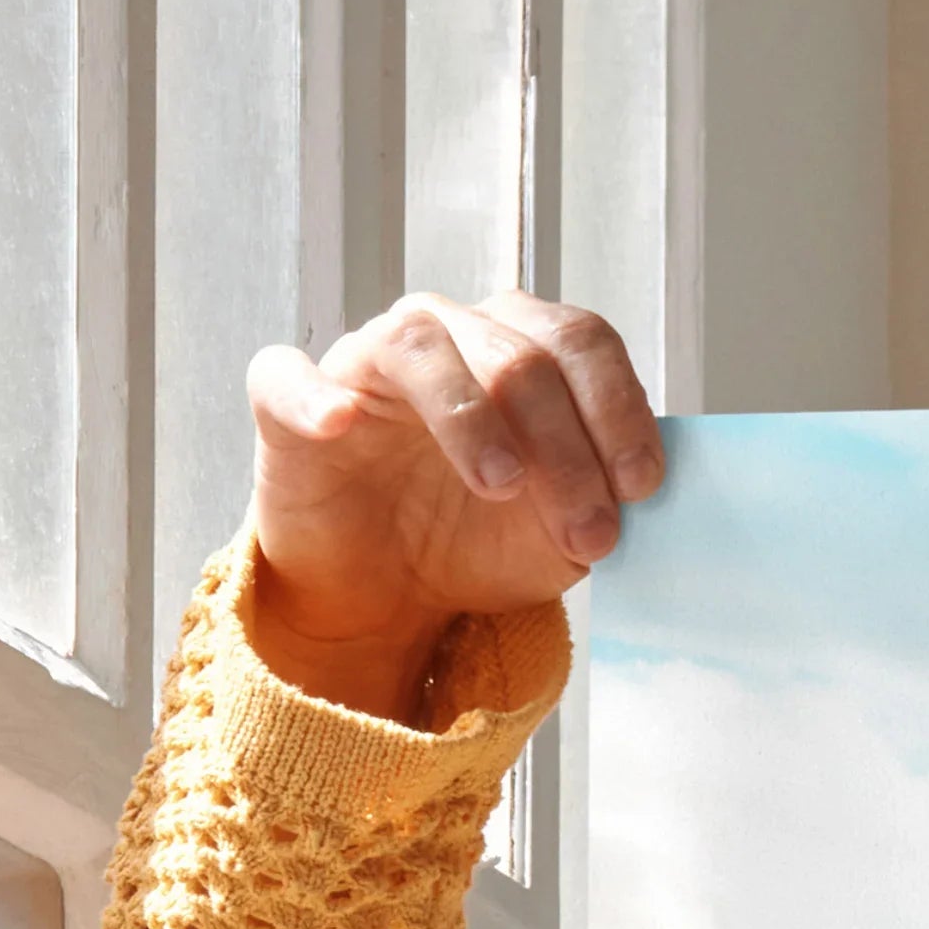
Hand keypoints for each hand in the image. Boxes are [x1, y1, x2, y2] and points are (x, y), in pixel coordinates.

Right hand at [241, 293, 661, 721]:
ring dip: (471, 417)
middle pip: (518, 354)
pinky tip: (340, 424)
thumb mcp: (560, 535)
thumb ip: (601, 502)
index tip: (640, 486)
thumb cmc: (476, 541)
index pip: (581, 343)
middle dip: (565, 448)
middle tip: (588, 532)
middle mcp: (449, 335)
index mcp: (522, 349)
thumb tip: (637, 493)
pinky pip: (288, 376)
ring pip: (420, 347)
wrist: (388, 593)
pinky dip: (314, 395)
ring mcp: (367, 362)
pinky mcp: (289, 402)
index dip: (618, 408)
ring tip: (502, 486)